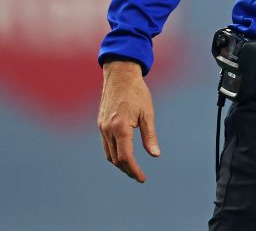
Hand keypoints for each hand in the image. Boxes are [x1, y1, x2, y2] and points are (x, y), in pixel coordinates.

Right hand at [97, 60, 159, 182]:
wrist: (120, 76)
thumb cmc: (137, 93)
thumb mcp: (148, 114)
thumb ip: (150, 135)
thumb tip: (155, 154)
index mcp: (121, 128)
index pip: (125, 157)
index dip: (134, 170)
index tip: (142, 178)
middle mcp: (108, 130)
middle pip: (116, 159)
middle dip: (127, 169)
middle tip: (139, 176)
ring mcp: (102, 127)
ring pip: (108, 154)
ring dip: (119, 164)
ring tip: (132, 168)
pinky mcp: (100, 124)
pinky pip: (105, 144)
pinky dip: (113, 153)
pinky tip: (122, 154)